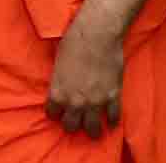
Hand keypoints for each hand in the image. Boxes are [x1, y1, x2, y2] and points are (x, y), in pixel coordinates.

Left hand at [46, 18, 123, 139]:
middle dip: (72, 124)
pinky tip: (110, 121)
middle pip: (71, 126)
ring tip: (93, 129)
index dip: (54, 112)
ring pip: (93, 129)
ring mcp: (95, 102)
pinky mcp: (113, 98)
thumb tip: (62, 88)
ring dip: (92, 130)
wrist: (96, 36)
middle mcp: (75, 102)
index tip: (57, 111)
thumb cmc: (72, 44)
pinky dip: (111, 121)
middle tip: (75, 122)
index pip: (52, 113)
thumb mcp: (57, 64)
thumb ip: (59, 82)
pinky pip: (113, 118)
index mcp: (58, 92)